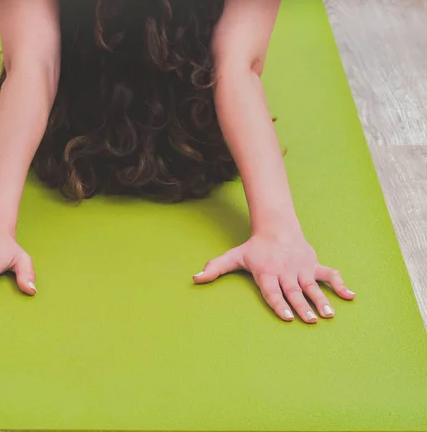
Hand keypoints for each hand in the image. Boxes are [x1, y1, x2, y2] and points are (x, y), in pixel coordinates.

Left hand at [193, 231, 354, 322]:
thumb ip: (216, 268)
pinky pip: (329, 275)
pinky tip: (350, 296)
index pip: (272, 291)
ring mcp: (301, 268)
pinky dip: (339, 284)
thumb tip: (195, 278)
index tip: (287, 317)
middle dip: (302, 306)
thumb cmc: (254, 247)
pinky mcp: (313, 264)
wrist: (276, 227)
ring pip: (312, 286)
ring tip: (329, 315)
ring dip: (321, 300)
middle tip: (310, 320)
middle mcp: (285, 272)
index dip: (278, 304)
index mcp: (267, 272)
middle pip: (293, 291)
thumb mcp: (234, 256)